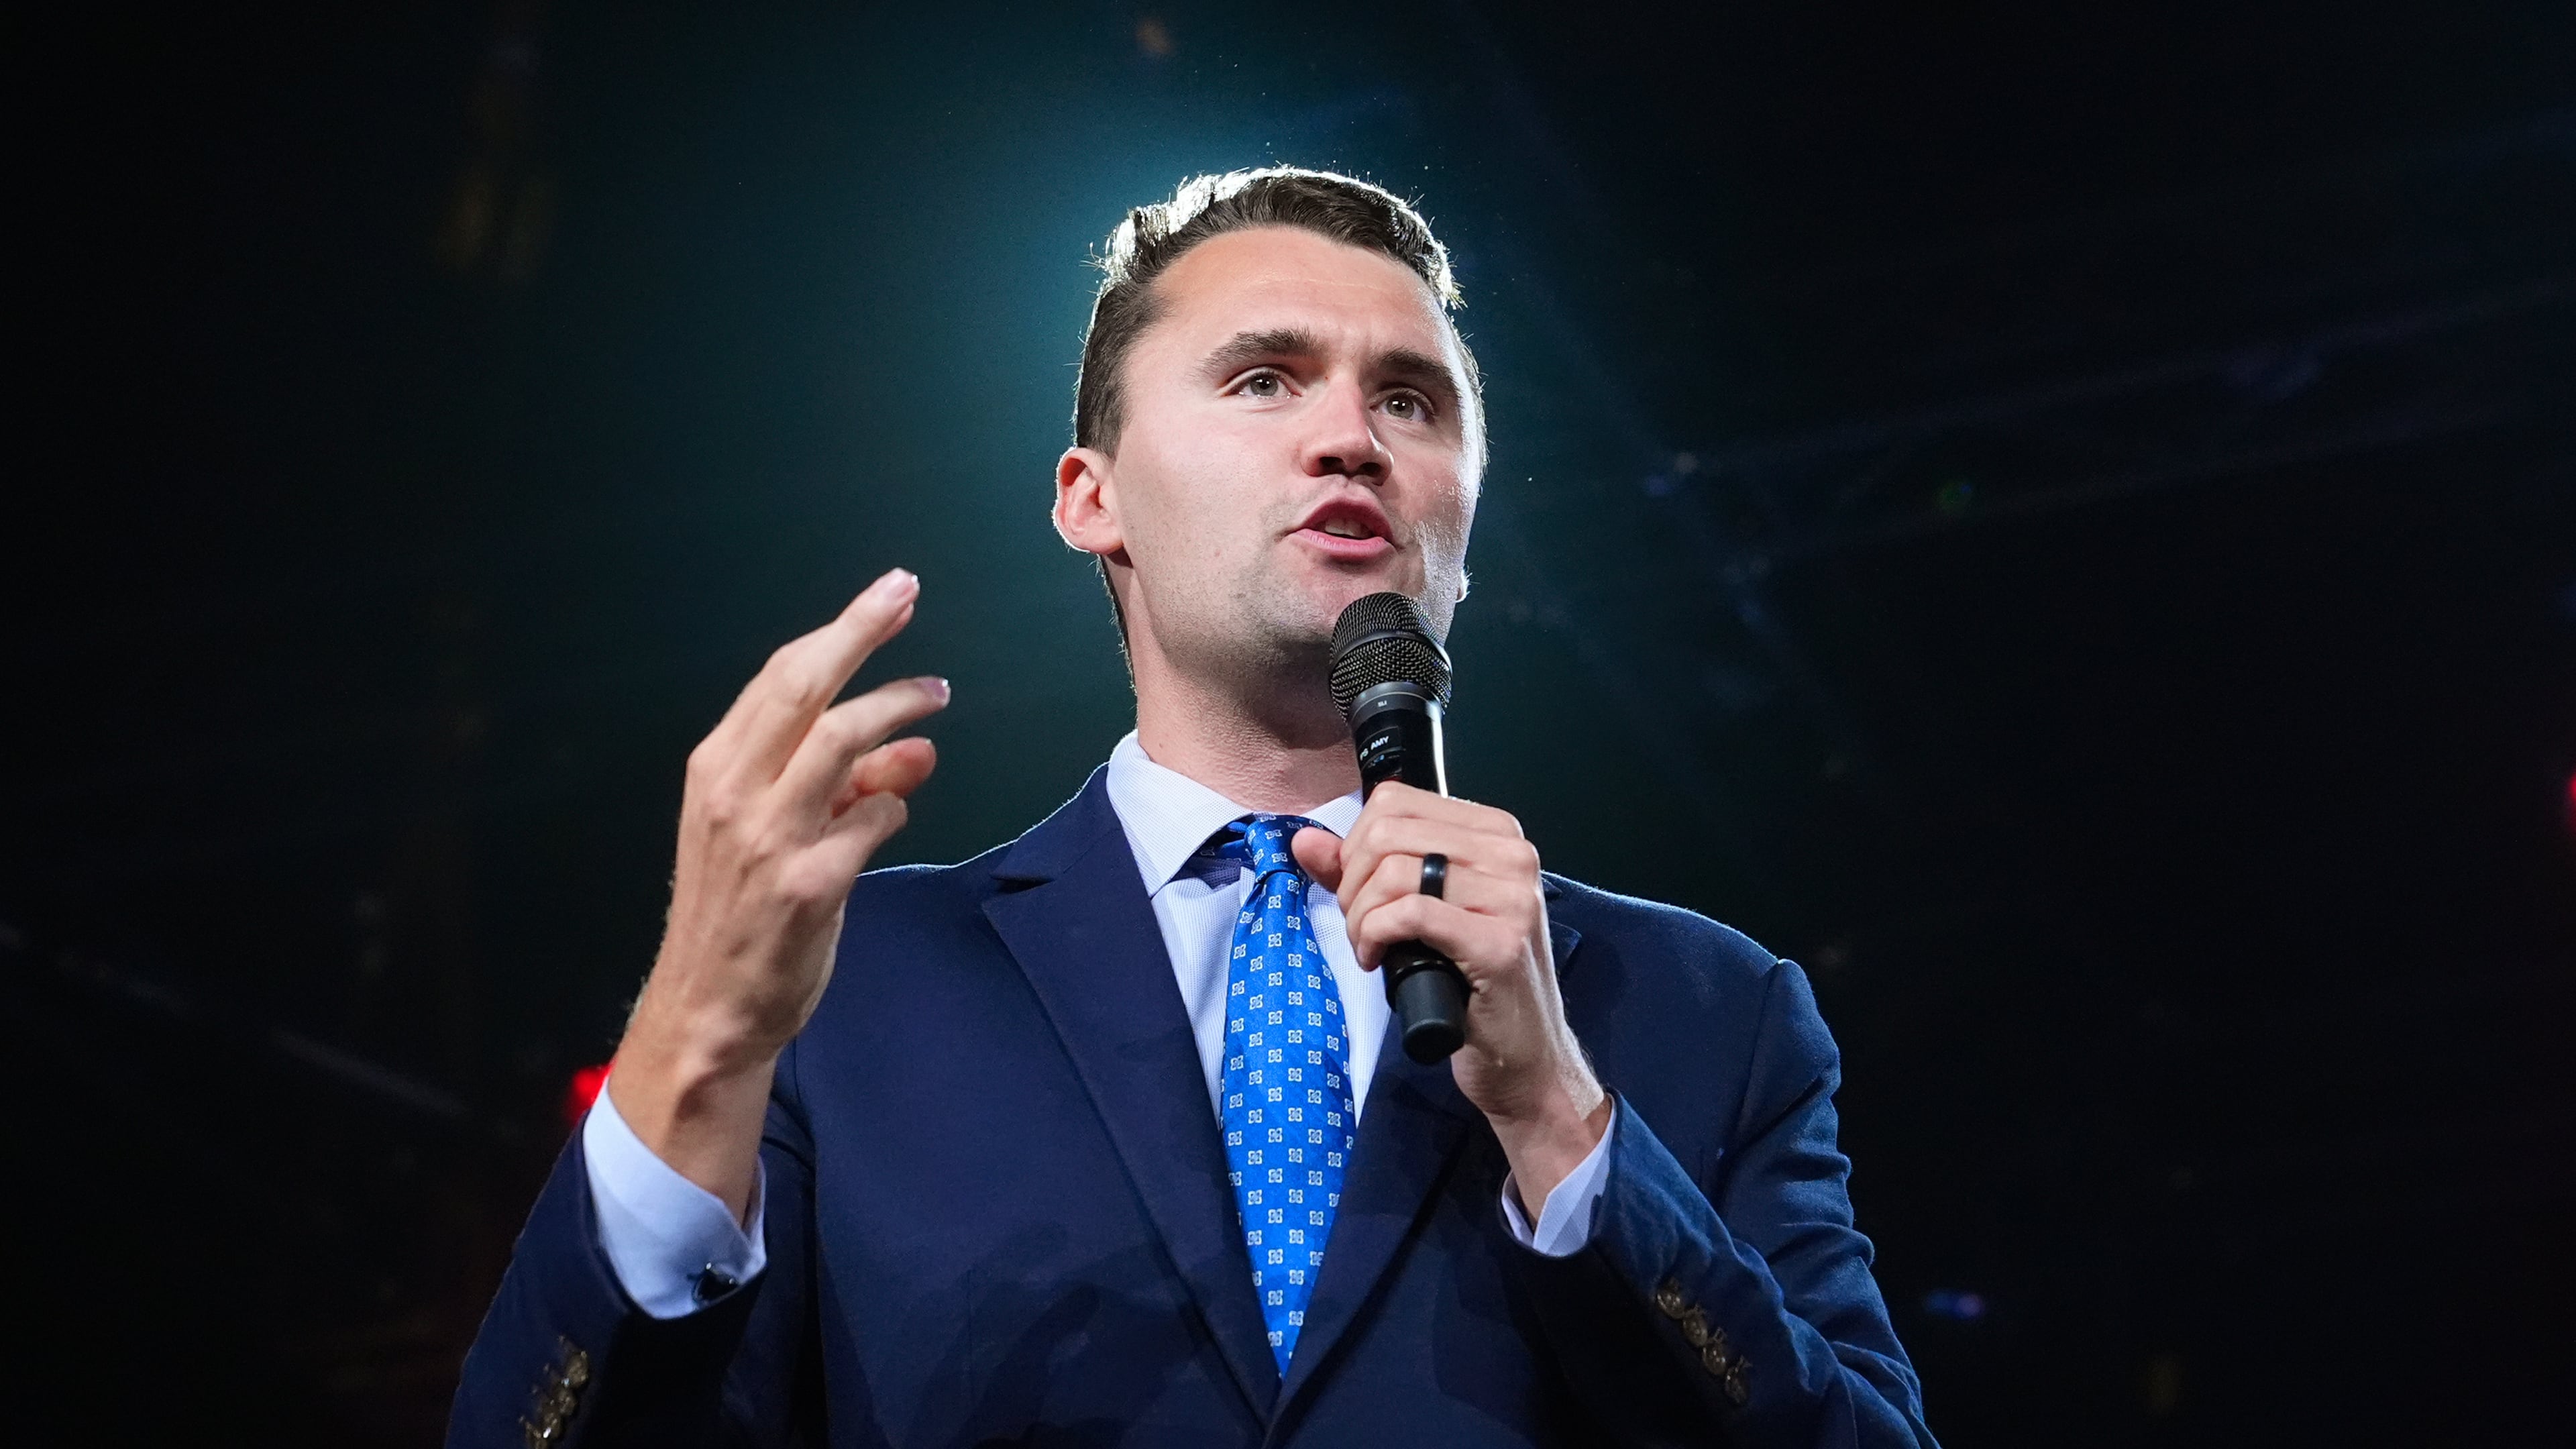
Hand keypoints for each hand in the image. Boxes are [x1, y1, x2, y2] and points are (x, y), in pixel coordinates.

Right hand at [611, 568, 946, 1217]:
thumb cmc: (740, 914)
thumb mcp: (772, 834)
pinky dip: (892, 806)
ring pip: (843, 742)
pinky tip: (895, 810)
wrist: (710, 1007)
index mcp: (715, 770)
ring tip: (934, 696)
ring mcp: (769, 837)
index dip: (840, 630)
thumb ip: (840, 786)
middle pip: (806, 687)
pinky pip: (870, 820)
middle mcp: (734, 793)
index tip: (888, 595)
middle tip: (907, 596)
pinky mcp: (808, 883)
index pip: (780, 677)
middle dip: (861, 632)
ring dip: (896, 709)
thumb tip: (914, 744)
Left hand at [1292, 786, 1608, 1215]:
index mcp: (1495, 833)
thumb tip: (1305, 841)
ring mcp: (1513, 897)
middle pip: (1388, 833)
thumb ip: (1360, 873)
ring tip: (1369, 947)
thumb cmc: (1470, 984)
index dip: (1355, 846)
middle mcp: (1512, 854)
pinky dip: (1375, 935)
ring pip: (1394, 872)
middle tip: (1361, 927)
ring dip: (1360, 915)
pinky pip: (1410, 913)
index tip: (1358, 892)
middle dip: (1352, 882)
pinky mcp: (1501, 943)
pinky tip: (1376, 961)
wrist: (1523, 1057)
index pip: (1395, 801)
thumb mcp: (1416, 914)